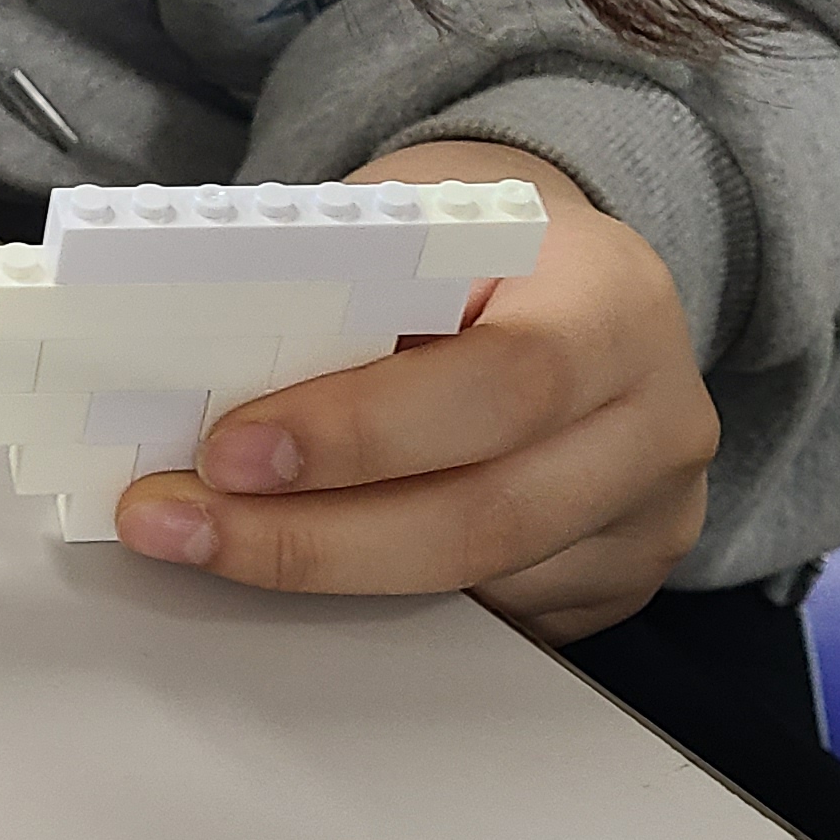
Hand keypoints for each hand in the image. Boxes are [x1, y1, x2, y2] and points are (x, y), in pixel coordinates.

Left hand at [114, 140, 716, 640]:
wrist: (570, 277)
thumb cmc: (482, 248)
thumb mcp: (419, 220)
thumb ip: (335, 288)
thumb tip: (195, 375)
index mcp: (614, 300)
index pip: (504, 382)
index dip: (362, 431)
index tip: (231, 452)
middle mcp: (656, 417)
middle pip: (485, 518)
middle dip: (312, 537)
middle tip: (183, 522)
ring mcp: (647, 515)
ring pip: (474, 585)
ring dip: (322, 575)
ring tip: (206, 542)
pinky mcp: (617, 583)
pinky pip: (488, 619)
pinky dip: (377, 602)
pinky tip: (298, 572)